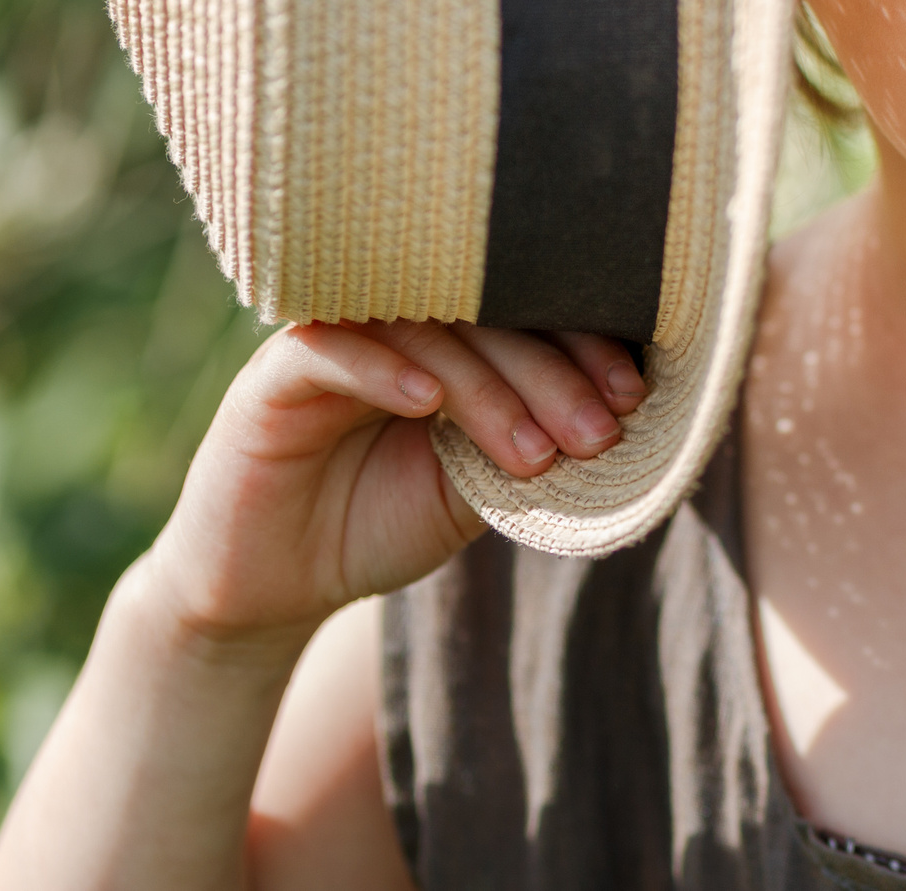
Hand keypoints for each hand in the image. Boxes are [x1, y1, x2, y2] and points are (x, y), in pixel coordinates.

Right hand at [136, 319, 648, 655]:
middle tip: (597, 433)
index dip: (585, 343)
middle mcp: (393, 326)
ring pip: (423, 329)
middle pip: (484, 313)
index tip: (635, 395)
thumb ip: (531, 443)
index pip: (525, 312)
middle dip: (552, 372)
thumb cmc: (377, 525)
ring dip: (489, 388)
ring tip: (534, 456)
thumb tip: (626, 420)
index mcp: (449, 339)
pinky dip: (386, 370)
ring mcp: (334, 344)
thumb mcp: (474, 488)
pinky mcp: (272, 378)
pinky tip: (431, 405)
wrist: (270, 593)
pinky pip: (330, 348)